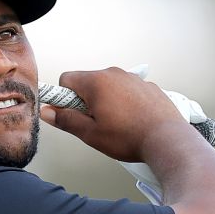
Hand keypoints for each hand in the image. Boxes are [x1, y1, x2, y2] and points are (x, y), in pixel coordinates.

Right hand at [39, 67, 189, 162]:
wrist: (167, 139)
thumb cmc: (129, 137)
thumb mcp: (90, 134)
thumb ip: (66, 120)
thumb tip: (47, 112)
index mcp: (96, 82)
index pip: (67, 79)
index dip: (63, 98)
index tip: (69, 113)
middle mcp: (114, 74)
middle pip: (88, 81)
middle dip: (85, 100)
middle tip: (94, 123)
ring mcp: (133, 78)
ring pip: (109, 86)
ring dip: (106, 100)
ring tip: (115, 124)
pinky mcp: (148, 86)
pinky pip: (127, 89)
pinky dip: (124, 101)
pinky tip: (131, 120)